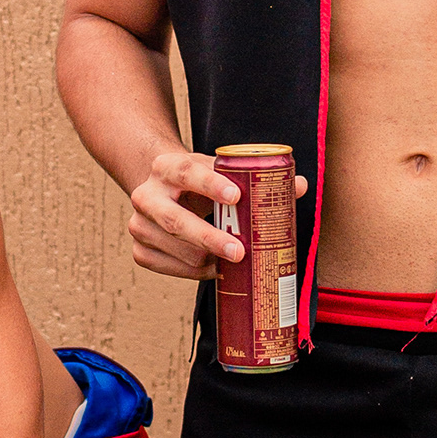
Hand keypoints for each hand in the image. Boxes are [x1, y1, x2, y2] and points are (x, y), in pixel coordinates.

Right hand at [127, 146, 307, 279]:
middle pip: (176, 220)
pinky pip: (170, 268)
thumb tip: (298, 185)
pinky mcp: (139, 250)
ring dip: (207, 259)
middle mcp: (146, 194)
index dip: (211, 184)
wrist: (163, 190)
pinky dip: (195, 272)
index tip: (237, 196)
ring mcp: (139, 225)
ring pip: (176, 250)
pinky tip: (214, 268)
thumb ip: (256, 178)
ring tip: (234, 260)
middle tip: (240, 251)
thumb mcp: (220, 172)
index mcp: (166, 166)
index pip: (187, 172)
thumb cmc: (200, 182)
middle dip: (209, 238)